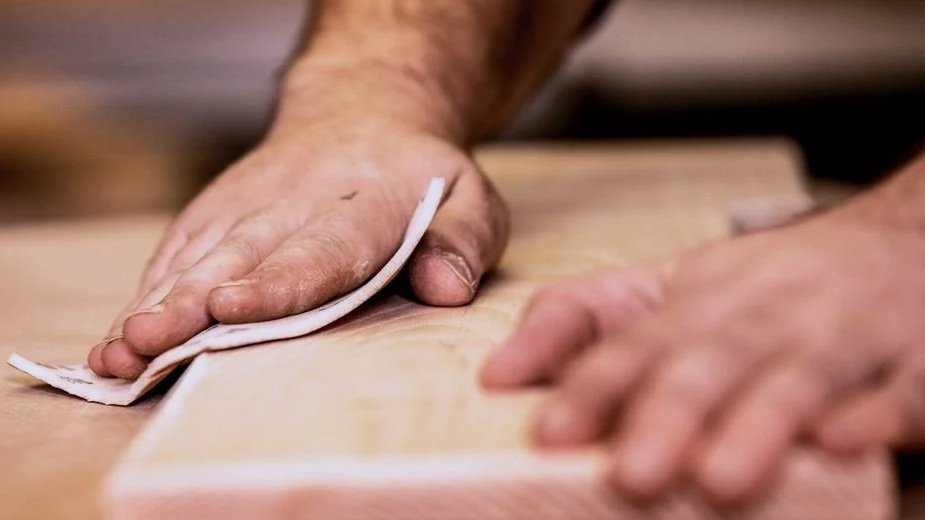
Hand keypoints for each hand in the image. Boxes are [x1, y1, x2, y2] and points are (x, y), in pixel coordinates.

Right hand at [87, 76, 508, 379]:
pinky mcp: (218, 213)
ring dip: (155, 304)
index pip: (318, 249)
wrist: (361, 113)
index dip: (275, 283)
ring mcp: (248, 206)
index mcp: (363, 205)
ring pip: (197, 256)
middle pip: (238, 256)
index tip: (230, 309)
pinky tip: (119, 337)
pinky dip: (148, 293)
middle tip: (145, 341)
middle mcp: (294, 203)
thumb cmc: (419, 177)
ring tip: (117, 352)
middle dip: (190, 302)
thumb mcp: (468, 195)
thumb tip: (445, 288)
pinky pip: (178, 253)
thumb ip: (464, 239)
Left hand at [482, 206, 924, 504]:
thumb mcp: (664, 290)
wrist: (896, 240)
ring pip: (797, 373)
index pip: (635, 338)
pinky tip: (845, 442)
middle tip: (631, 472)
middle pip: (712, 357)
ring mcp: (840, 332)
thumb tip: (494, 377)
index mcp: (698, 297)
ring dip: (760, 422)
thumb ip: (575, 324)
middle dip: (669, 412)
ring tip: (721, 477)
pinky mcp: (912, 358)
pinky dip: (877, 412)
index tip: (551, 432)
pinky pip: (900, 386)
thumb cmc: (767, 285)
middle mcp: (764, 310)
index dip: (595, 384)